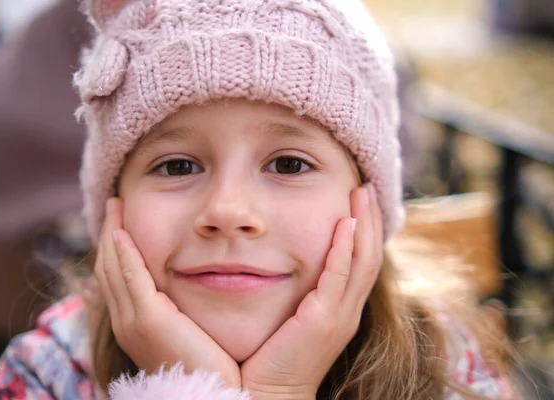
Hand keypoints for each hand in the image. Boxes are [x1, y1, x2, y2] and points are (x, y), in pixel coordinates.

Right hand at [94, 197, 240, 387]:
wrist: (211, 395)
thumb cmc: (209, 365)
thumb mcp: (190, 329)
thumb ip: (185, 305)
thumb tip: (196, 281)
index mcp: (136, 322)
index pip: (119, 276)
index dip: (117, 247)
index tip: (122, 220)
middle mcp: (126, 321)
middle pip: (109, 267)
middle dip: (110, 233)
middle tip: (115, 203)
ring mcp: (133, 321)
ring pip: (114, 267)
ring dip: (113, 233)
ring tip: (117, 205)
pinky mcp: (149, 319)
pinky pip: (129, 276)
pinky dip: (124, 252)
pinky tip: (122, 230)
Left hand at [240, 184, 382, 398]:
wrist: (266, 394)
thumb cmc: (268, 357)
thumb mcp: (287, 316)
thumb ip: (290, 290)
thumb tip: (272, 259)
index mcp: (338, 309)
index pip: (359, 261)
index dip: (362, 230)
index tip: (356, 200)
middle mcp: (346, 310)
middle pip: (368, 255)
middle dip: (369, 220)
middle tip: (364, 187)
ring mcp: (339, 316)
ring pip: (362, 261)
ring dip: (364, 225)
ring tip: (361, 193)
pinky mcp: (324, 320)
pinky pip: (340, 277)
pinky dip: (346, 249)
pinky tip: (345, 223)